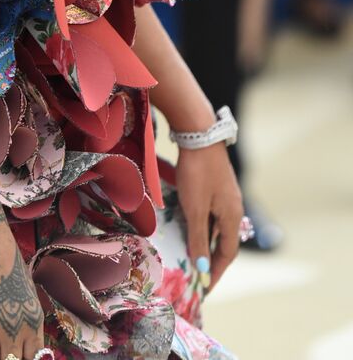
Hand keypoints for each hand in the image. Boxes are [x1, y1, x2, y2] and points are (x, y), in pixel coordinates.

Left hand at [176, 143, 242, 290]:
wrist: (199, 133)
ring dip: (204, 240)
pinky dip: (200, 223)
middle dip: (210, 259)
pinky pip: (210, 211)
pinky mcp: (216, 183)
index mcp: (232, 216)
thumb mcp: (195, 209)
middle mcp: (233, 207)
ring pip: (215, 225)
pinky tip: (188, 223)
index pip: (227, 253)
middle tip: (196, 274)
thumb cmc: (197, 173)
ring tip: (189, 253)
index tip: (203, 288)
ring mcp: (225, 194)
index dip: (215, 272)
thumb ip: (199, 238)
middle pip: (223, 241)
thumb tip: (202, 268)